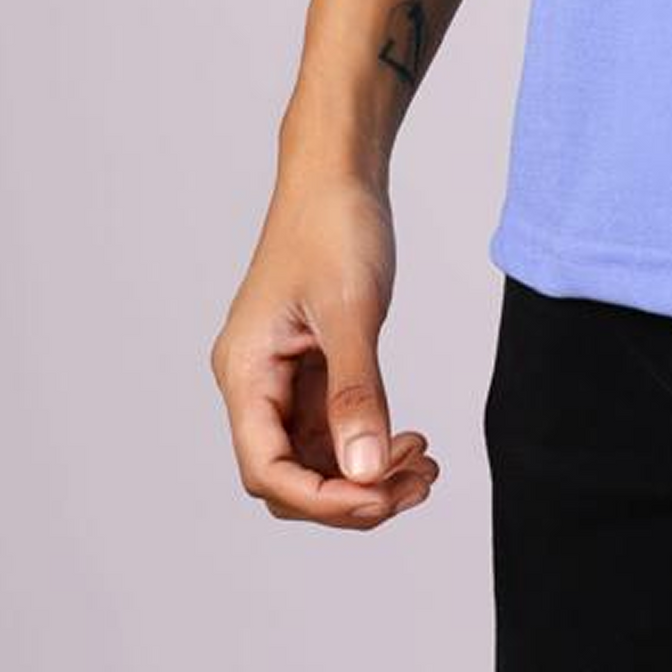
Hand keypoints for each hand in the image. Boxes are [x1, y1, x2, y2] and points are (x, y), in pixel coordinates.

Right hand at [209, 169, 438, 530]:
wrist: (339, 172)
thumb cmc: (333, 224)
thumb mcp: (351, 309)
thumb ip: (357, 392)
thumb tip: (367, 471)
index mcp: (246, 371)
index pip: (267, 469)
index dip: (323, 499)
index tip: (382, 499)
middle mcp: (256, 383)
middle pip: (291, 477)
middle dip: (352, 494)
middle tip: (418, 486)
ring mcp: (284, 378)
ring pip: (316, 459)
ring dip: (367, 475)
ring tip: (425, 471)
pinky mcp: (312, 368)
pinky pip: (335, 429)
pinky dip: (371, 444)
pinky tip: (412, 443)